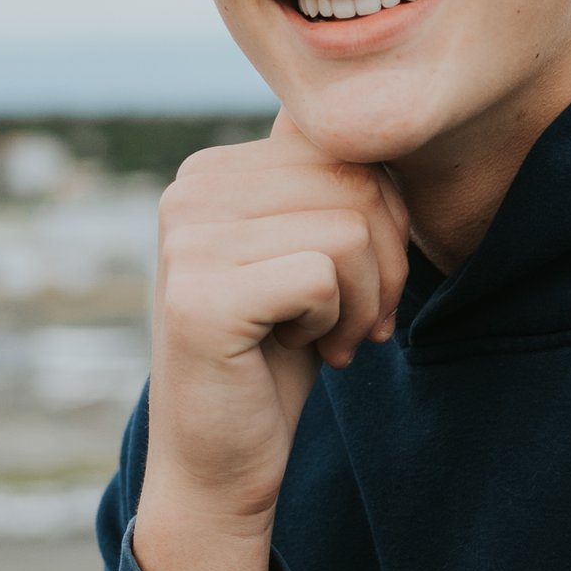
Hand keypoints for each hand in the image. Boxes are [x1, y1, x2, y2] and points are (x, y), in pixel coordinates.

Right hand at [137, 116, 410, 570]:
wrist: (222, 463)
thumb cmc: (277, 356)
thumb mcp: (309, 252)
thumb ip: (326, 183)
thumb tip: (377, 107)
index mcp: (213, 170)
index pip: (346, 150)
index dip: (382, 220)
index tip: (360, 284)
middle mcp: (189, 191)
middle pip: (355, 182)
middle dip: (383, 261)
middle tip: (356, 321)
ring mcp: (187, 240)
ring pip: (348, 228)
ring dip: (363, 298)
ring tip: (329, 335)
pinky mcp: (199, 296)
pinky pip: (323, 273)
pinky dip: (335, 320)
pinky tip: (303, 348)